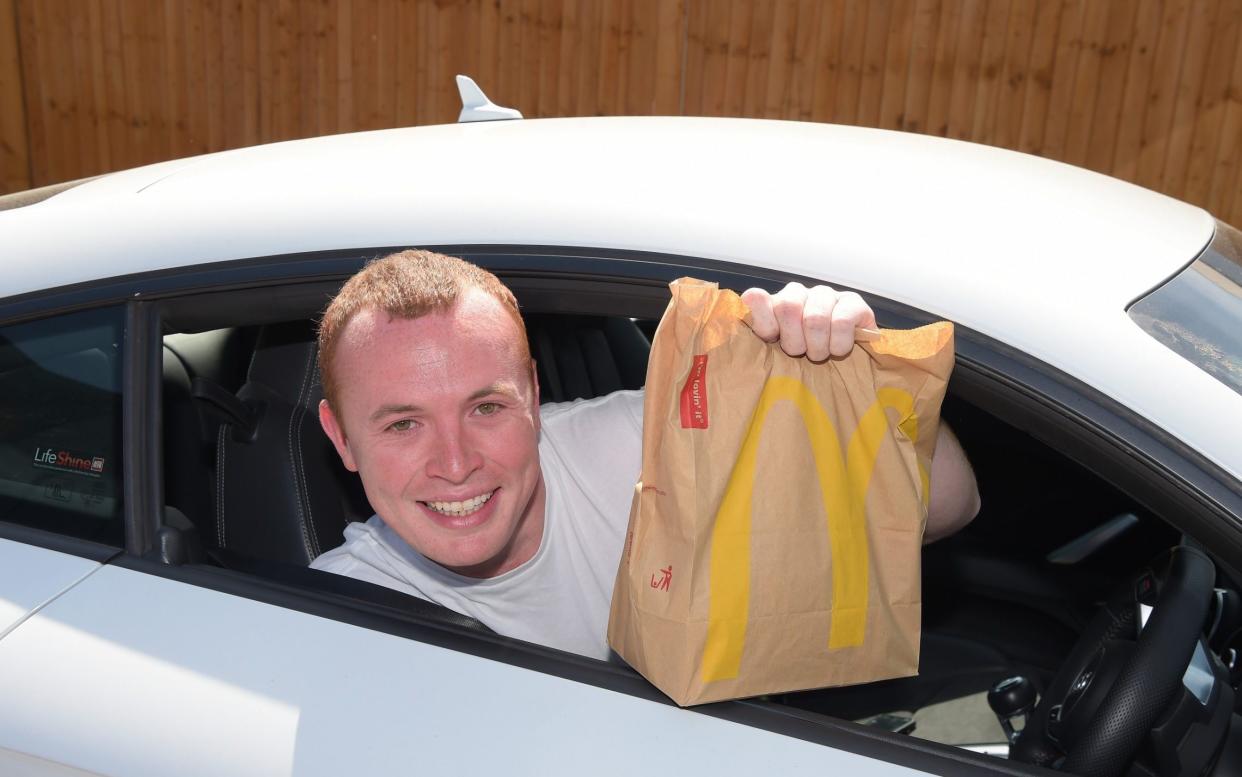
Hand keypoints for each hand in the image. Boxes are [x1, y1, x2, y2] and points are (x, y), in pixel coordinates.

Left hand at [741, 282, 876, 360]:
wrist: (845, 366)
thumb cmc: (803, 360)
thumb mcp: (774, 353)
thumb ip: (758, 329)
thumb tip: (750, 299)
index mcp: (772, 303)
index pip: (755, 298)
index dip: (764, 324)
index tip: (772, 340)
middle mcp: (798, 292)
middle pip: (788, 308)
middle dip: (794, 342)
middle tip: (802, 353)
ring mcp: (826, 294)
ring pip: (815, 318)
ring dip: (818, 347)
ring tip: (820, 354)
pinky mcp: (854, 302)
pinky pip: (841, 322)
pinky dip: (838, 344)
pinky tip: (837, 349)